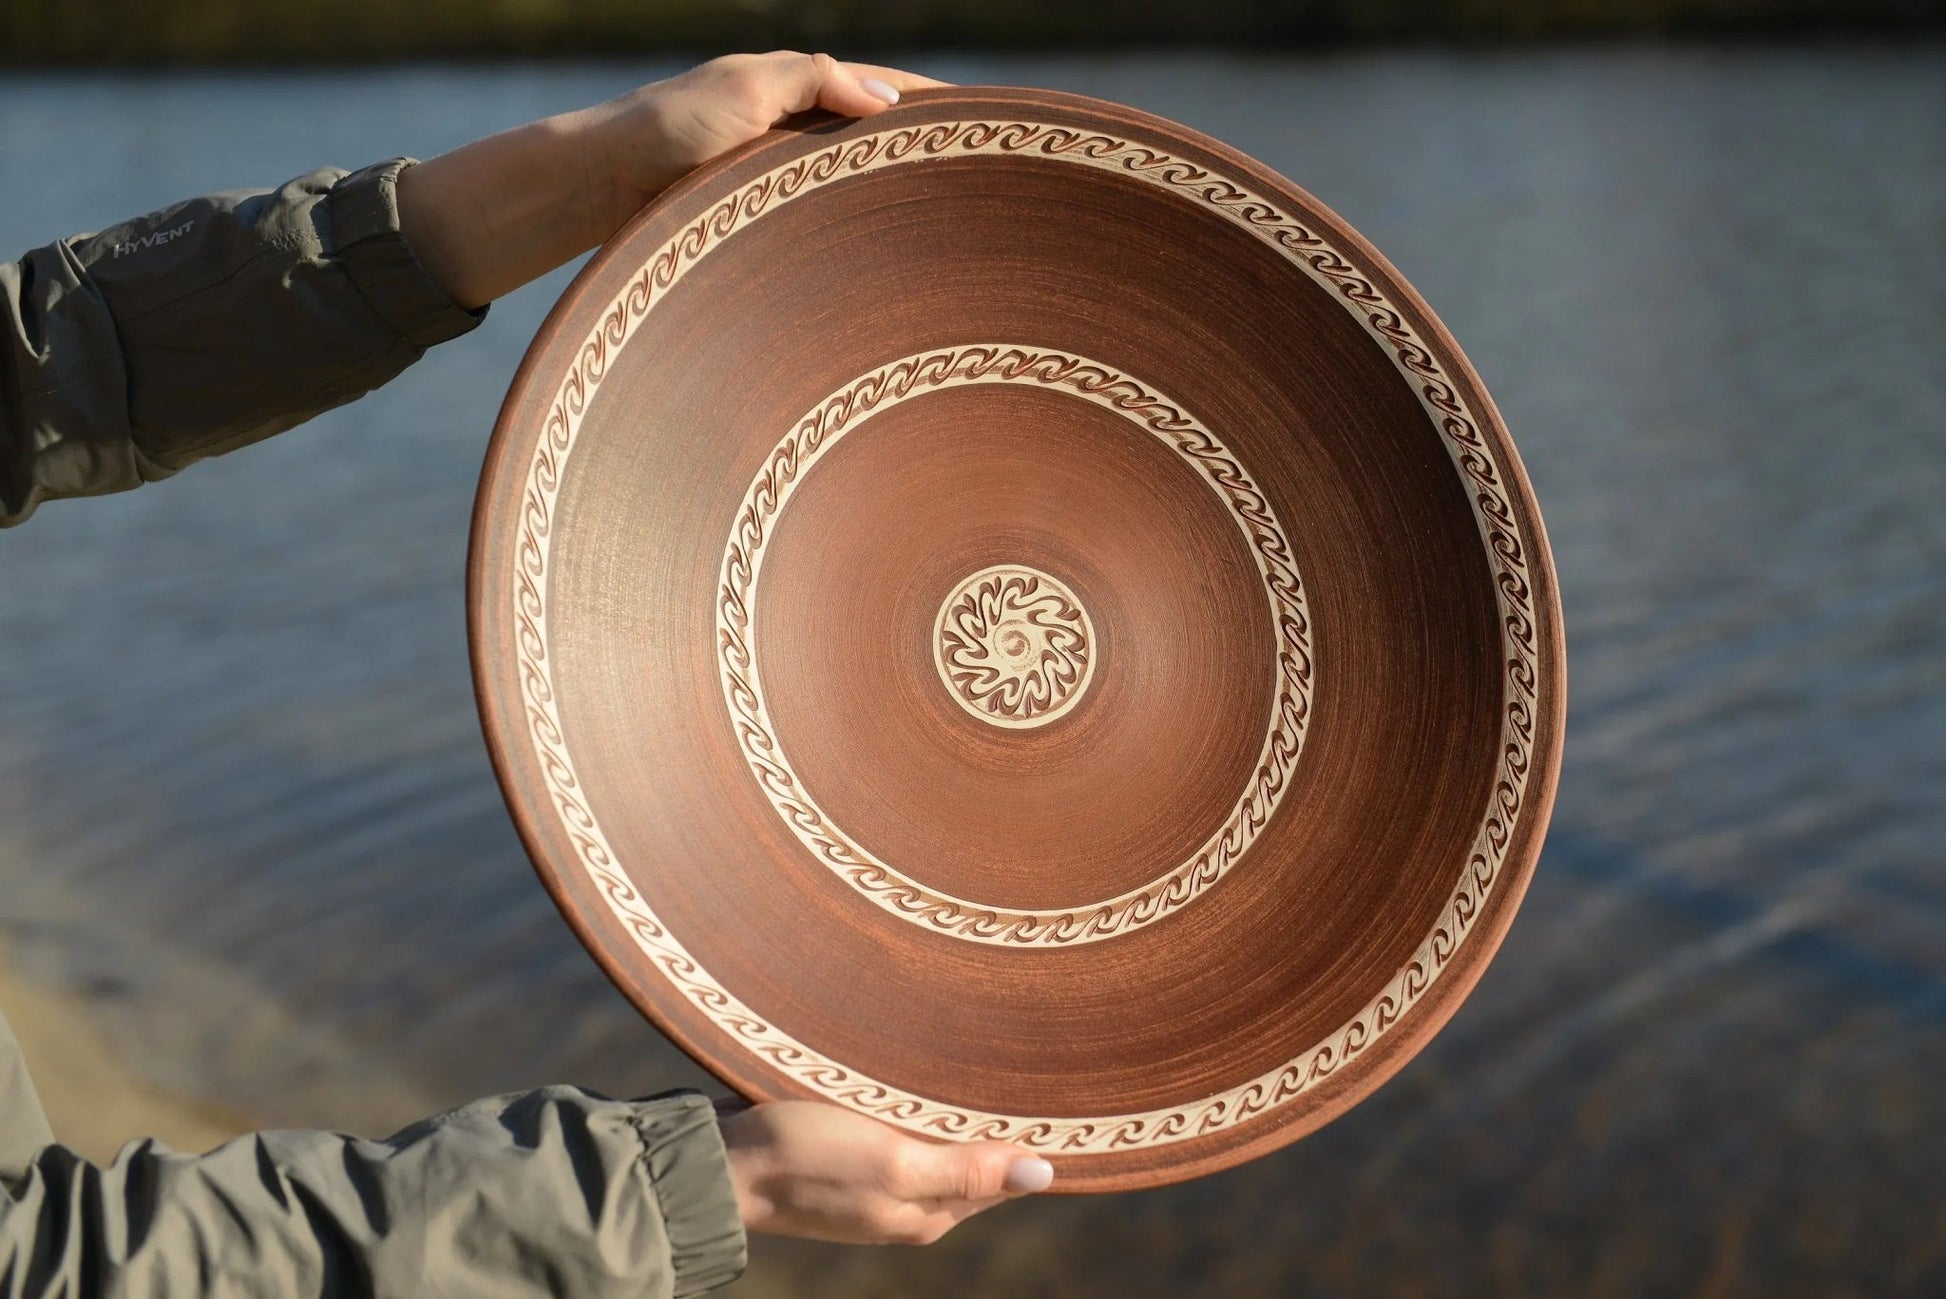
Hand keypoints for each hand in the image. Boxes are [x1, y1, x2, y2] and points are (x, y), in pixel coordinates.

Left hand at [397, 51, 950, 309]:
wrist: (594, 187)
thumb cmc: (662, 129)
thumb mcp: (745, 86)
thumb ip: (817, 80)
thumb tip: (891, 103)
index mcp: (800, 89)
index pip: (892, 92)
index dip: (941, 107)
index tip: (997, 127)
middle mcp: (798, 135)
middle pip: (886, 145)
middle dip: (936, 163)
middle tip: (998, 191)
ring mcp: (782, 185)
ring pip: (862, 193)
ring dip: (906, 209)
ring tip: (962, 235)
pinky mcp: (764, 229)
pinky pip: (830, 231)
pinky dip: (865, 241)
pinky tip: (893, 272)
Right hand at [718, 1100, 1054, 1244]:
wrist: (721, 1163)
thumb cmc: (806, 1159)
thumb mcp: (893, 1161)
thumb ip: (966, 1169)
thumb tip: (1044, 1175)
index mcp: (929, 1212)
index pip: (1002, 1180)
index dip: (1031, 1143)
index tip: (1064, 1098)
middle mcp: (908, 1204)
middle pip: (972, 1163)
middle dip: (999, 1127)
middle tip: (1032, 1067)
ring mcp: (874, 1183)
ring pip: (935, 1145)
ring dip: (957, 1114)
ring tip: (987, 1062)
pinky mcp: (845, 1159)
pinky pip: (899, 1134)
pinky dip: (917, 1109)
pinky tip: (920, 1077)